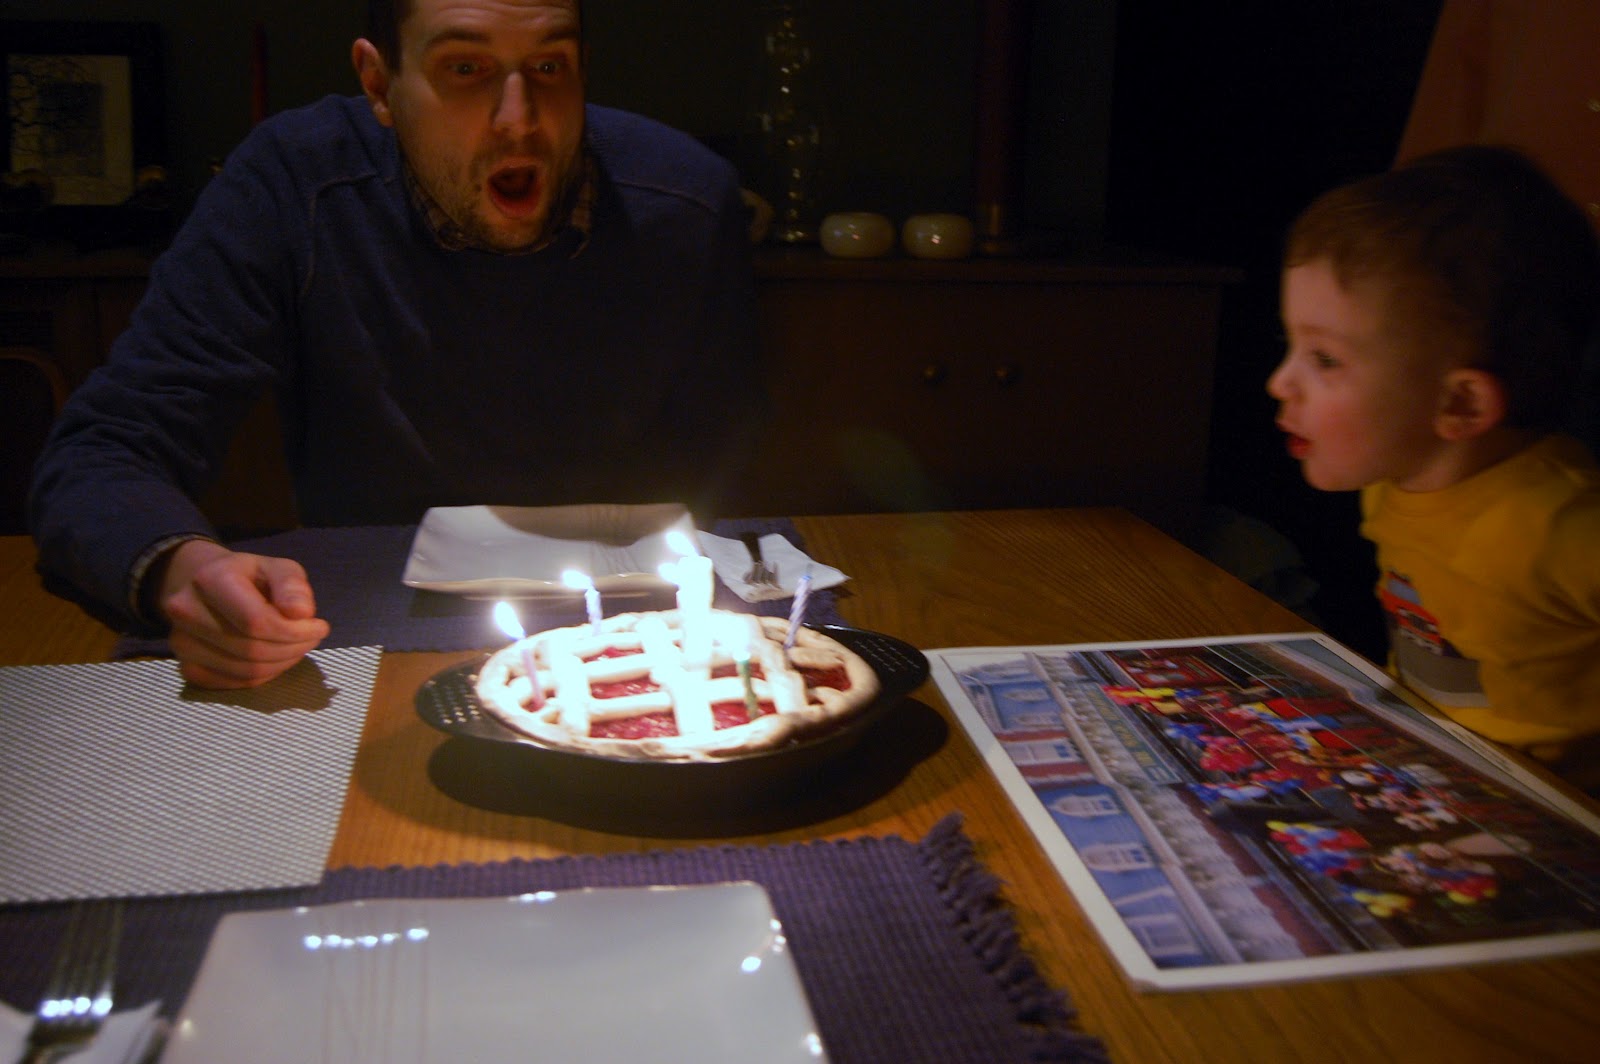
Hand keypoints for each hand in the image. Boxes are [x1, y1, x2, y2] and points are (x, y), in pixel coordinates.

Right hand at [154, 539, 330, 687]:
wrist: (207, 588)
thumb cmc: (249, 577)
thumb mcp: (278, 568)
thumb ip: (292, 586)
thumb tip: (302, 613)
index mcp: (210, 579)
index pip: (256, 621)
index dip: (294, 631)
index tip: (320, 626)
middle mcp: (186, 611)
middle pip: (252, 649)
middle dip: (293, 649)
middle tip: (311, 638)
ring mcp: (181, 643)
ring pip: (246, 671)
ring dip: (282, 664)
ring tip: (295, 646)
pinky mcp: (187, 667)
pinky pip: (234, 683)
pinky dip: (263, 676)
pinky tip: (274, 658)